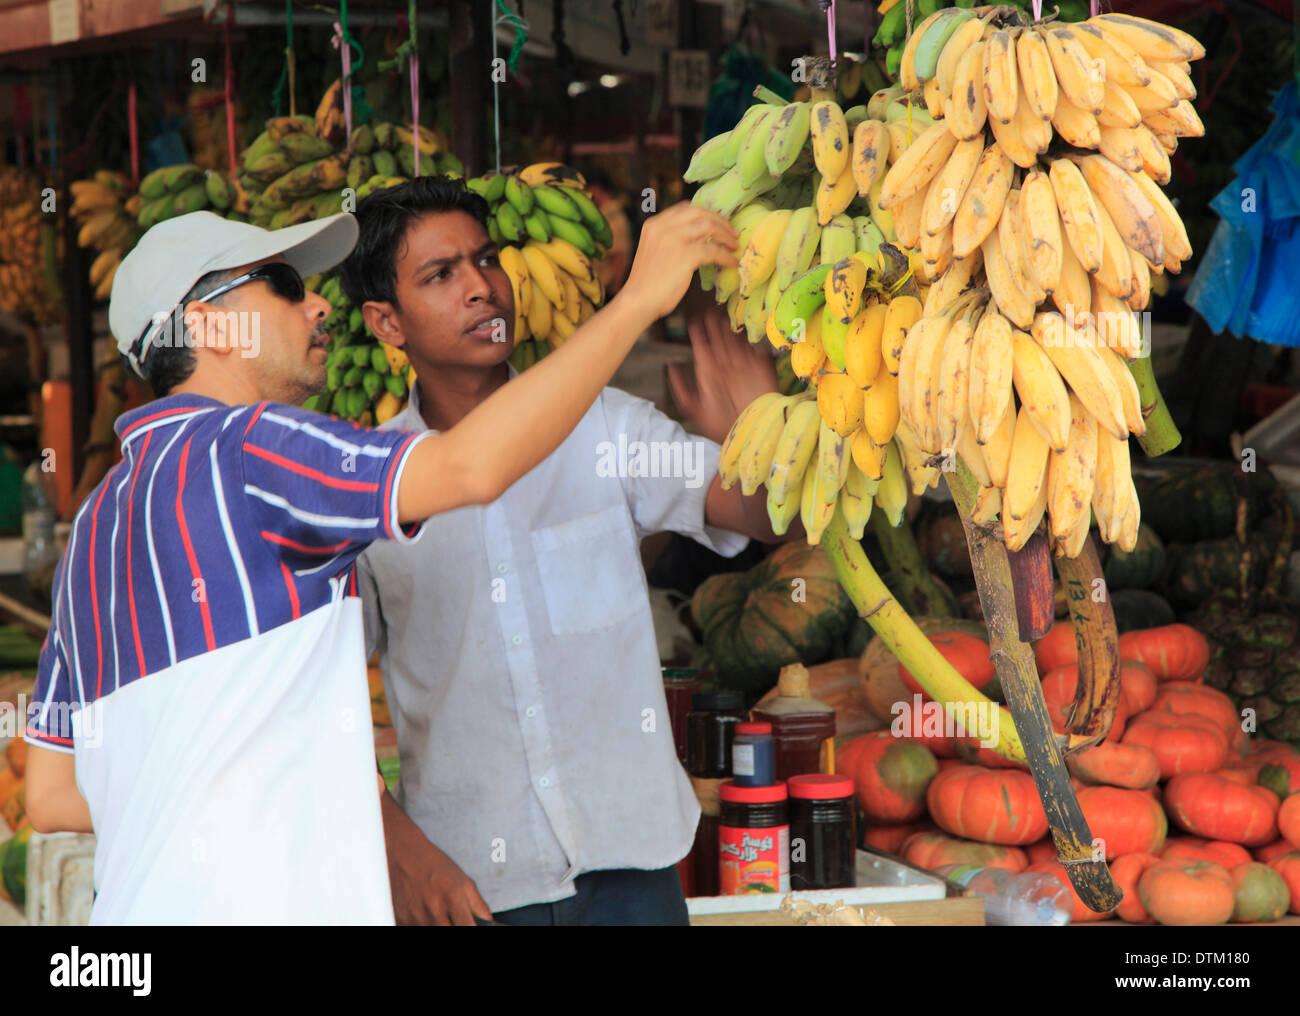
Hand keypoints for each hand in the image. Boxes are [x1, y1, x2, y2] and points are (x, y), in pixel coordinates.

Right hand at [381, 791, 492, 925]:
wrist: (403, 853)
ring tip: (436, 910)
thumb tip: (488, 920)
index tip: (471, 925)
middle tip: (452, 917)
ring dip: (436, 925)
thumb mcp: (462, 879)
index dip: (471, 928)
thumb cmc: (434, 864)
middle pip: (448, 932)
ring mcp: (416, 917)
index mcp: (452, 898)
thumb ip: (477, 902)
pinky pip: (414, 927)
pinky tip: (422, 912)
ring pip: (431, 931)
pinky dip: (421, 923)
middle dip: (453, 926)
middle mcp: (434, 910)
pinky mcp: (401, 919)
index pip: (467, 927)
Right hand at [618, 203, 738, 321]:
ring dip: (725, 235)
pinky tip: (731, 263)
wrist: (638, 301)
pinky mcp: (684, 255)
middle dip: (719, 221)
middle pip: (699, 213)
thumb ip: (671, 240)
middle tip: (732, 232)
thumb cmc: (647, 283)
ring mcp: (674, 239)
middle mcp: (663, 227)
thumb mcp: (655, 251)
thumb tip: (699, 239)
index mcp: (655, 224)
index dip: (706, 214)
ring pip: (709, 227)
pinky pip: (713, 251)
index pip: (686, 208)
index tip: (718, 223)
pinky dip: (725, 256)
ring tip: (735, 245)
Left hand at [669, 303, 779, 445]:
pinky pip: (755, 347)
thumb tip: (670, 367)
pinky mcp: (761, 367)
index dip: (697, 333)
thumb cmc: (720, 425)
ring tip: (722, 317)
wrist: (747, 432)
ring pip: (734, 340)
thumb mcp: (695, 410)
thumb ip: (681, 390)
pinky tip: (743, 332)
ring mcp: (743, 365)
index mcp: (709, 372)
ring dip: (728, 329)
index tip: (694, 321)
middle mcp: (725, 366)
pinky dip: (750, 339)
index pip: (702, 346)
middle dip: (712, 326)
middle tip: (708, 313)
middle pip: (717, 338)